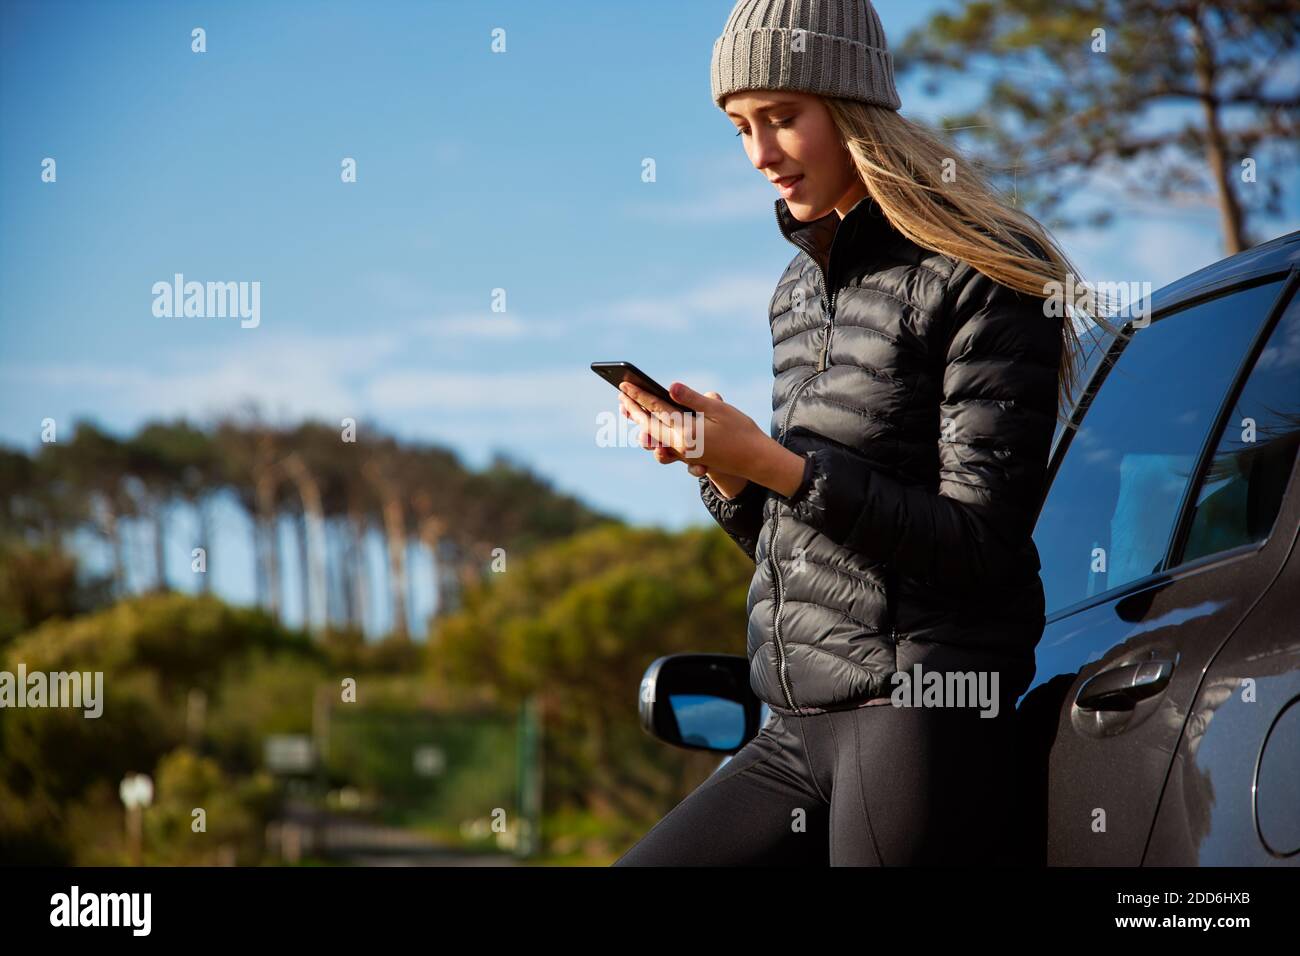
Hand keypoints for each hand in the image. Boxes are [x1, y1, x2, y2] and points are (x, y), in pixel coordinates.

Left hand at [618, 381, 765, 482]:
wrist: (755, 461)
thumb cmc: (741, 431)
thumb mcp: (719, 410)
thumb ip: (692, 399)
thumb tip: (671, 386)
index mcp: (686, 431)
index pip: (656, 409)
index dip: (639, 395)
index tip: (624, 385)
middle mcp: (680, 444)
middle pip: (648, 424)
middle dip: (633, 408)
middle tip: (620, 395)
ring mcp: (683, 453)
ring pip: (654, 437)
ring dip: (641, 422)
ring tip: (630, 410)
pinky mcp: (689, 457)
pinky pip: (665, 444)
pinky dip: (654, 433)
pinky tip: (650, 427)